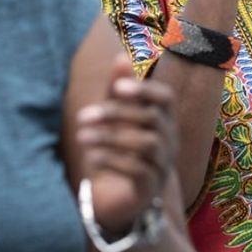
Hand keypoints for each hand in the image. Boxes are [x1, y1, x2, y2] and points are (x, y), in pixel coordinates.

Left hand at [77, 54, 177, 233]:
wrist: (120, 194)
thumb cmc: (120, 146)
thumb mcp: (115, 116)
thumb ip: (117, 90)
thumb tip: (120, 56)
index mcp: (163, 119)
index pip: (166, 98)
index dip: (145, 89)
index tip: (116, 86)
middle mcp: (169, 140)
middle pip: (152, 119)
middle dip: (116, 114)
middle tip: (82, 116)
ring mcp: (163, 165)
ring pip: (146, 144)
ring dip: (110, 138)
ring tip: (81, 137)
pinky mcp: (151, 187)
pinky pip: (138, 171)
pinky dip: (113, 161)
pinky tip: (91, 158)